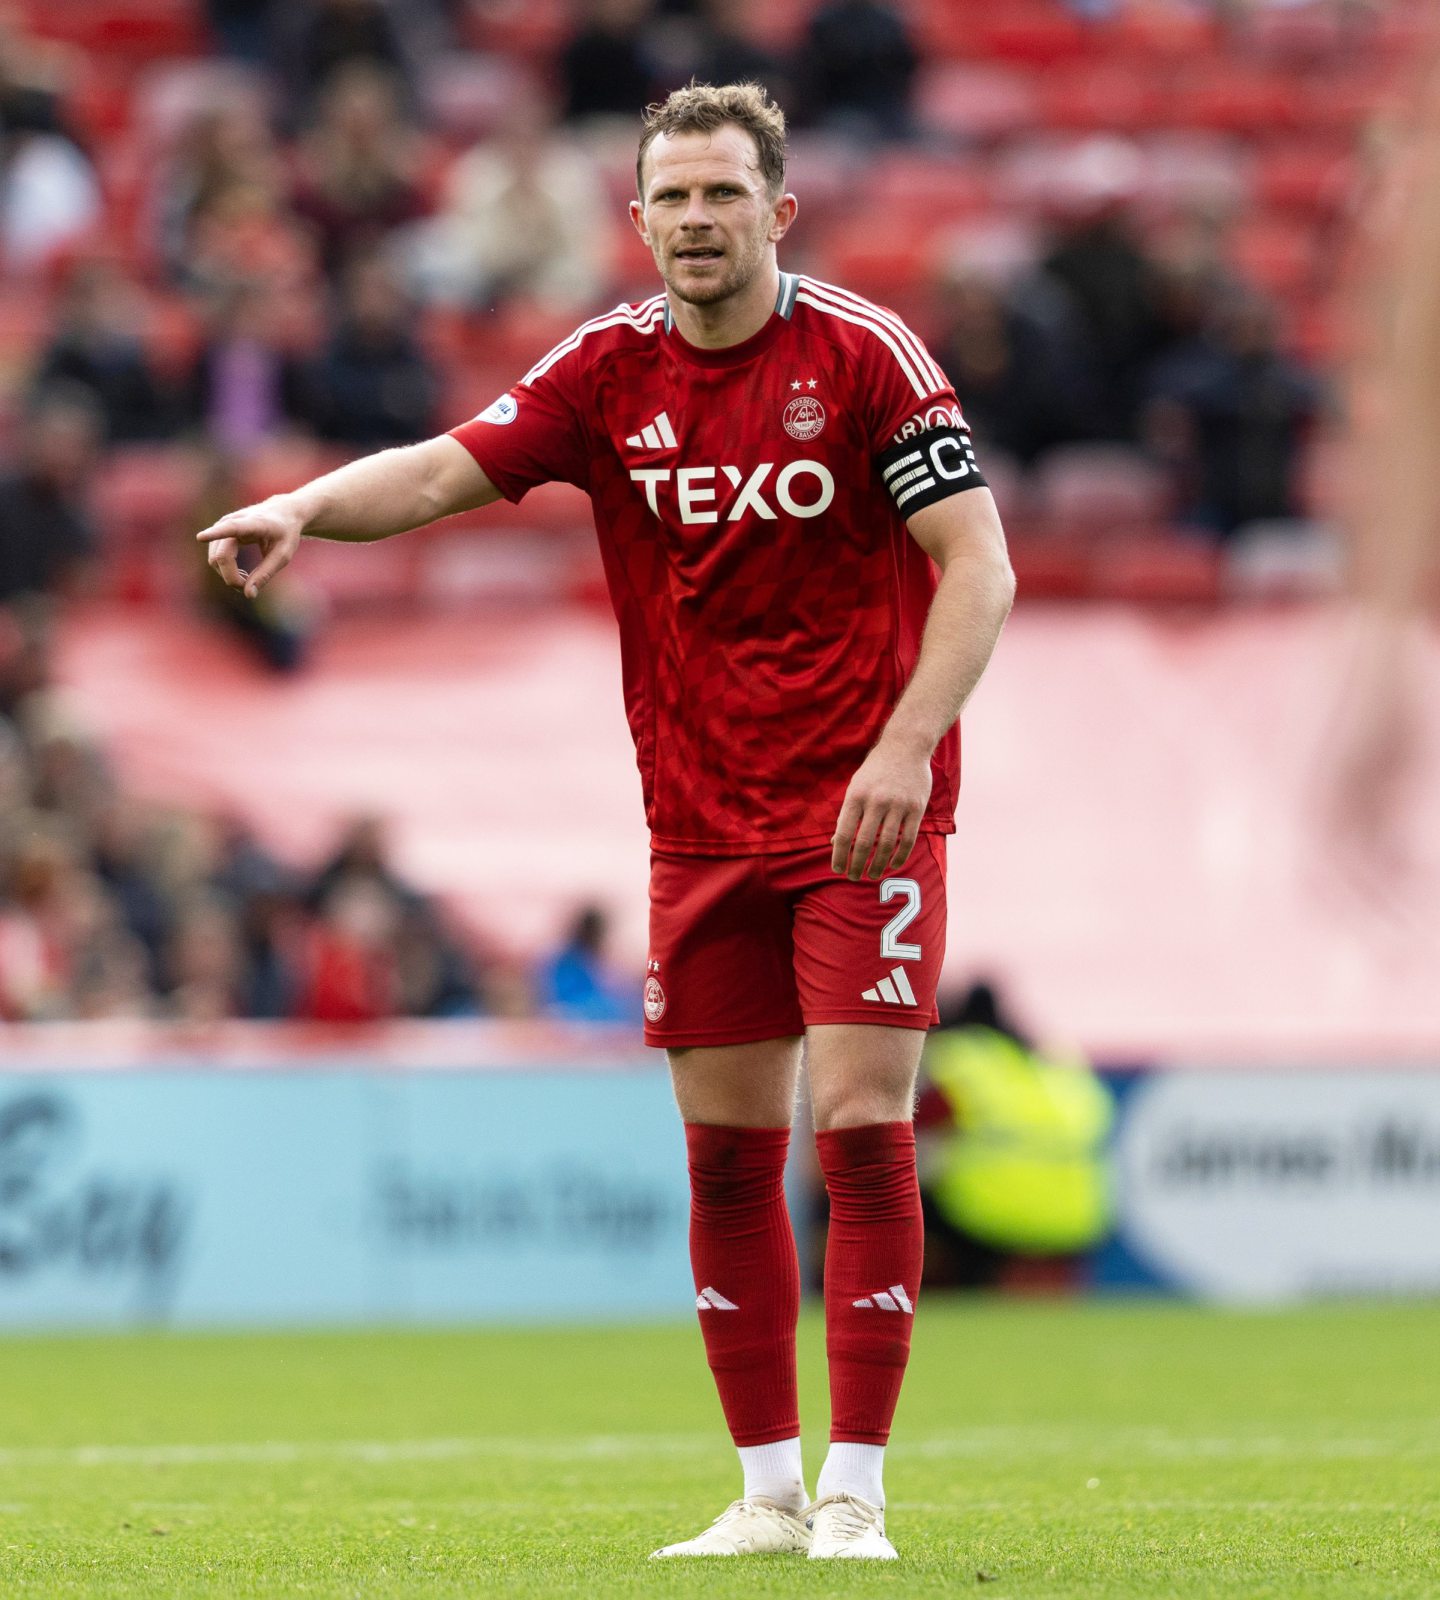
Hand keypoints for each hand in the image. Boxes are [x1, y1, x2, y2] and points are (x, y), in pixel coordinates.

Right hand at [196, 497, 304, 599]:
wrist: (283, 512)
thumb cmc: (286, 533)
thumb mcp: (283, 555)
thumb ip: (266, 573)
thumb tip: (248, 595)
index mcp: (254, 523)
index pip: (231, 528)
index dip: (215, 534)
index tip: (200, 537)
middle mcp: (233, 521)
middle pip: (221, 556)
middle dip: (231, 577)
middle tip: (248, 588)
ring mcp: (223, 525)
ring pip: (215, 558)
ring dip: (228, 574)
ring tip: (247, 578)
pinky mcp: (219, 532)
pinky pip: (215, 556)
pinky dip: (225, 570)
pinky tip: (241, 573)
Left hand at [830, 737, 932, 880]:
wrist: (906, 747)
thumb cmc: (875, 771)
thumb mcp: (855, 787)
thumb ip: (847, 815)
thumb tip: (835, 843)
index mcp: (856, 796)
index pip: (844, 833)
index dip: (839, 855)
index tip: (837, 870)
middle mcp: (876, 801)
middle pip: (864, 843)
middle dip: (857, 865)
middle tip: (854, 878)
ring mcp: (897, 805)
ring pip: (886, 844)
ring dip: (878, 865)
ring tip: (872, 875)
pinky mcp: (916, 808)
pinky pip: (908, 839)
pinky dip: (900, 856)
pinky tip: (893, 865)